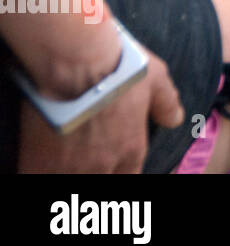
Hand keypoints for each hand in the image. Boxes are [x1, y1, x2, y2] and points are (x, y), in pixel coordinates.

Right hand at [18, 46, 184, 173]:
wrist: (77, 61)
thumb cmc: (119, 66)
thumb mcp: (155, 79)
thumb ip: (166, 103)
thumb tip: (175, 119)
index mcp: (131, 148)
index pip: (130, 177)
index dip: (119, 172)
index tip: (109, 165)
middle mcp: (104, 164)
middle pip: (102, 184)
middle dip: (95, 175)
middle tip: (84, 162)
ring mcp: (71, 167)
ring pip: (72, 184)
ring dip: (67, 173)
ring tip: (61, 164)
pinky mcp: (40, 163)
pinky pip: (38, 177)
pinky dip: (39, 171)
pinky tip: (38, 164)